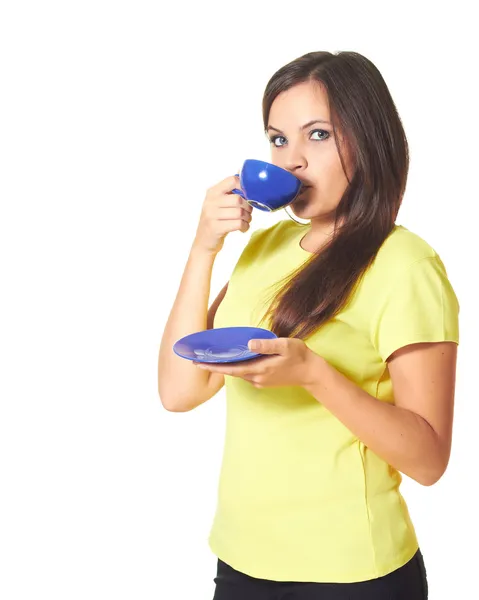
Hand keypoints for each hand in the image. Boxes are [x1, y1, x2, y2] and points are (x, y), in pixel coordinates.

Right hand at [192, 175, 252, 254]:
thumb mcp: (218, 204)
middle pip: (238, 199)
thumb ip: (230, 194)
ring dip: (248, 218)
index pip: (232, 180)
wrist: (204, 242)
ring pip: (240, 212)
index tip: (247, 196)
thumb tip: (251, 187)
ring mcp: (211, 215)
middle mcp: (210, 202)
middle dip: (248, 208)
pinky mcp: (215, 228)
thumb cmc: (216, 221)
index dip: (244, 187)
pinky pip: (238, 224)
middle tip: (248, 213)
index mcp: (212, 192)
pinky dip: (245, 226)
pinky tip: (242, 228)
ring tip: (245, 221)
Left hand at [193, 337, 319, 388]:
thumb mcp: (284, 345)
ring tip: (209, 359)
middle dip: (214, 366)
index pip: (231, 368)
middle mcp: (257, 377)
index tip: (199, 363)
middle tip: (196, 360)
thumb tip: (249, 343)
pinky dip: (235, 368)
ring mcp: (259, 381)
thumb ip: (266, 345)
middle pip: (231, 371)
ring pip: (237, 373)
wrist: (311, 372)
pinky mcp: (263, 380)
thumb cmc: (299, 356)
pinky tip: (231, 361)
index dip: (214, 365)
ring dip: (224, 367)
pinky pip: (245, 373)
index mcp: (260, 369)